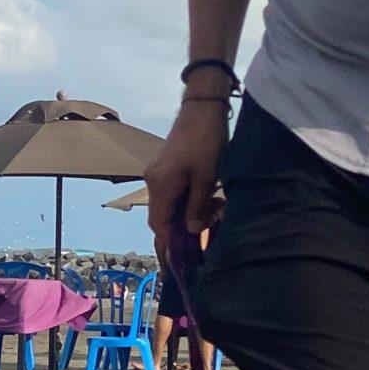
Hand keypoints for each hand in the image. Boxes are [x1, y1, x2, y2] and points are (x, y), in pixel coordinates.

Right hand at [142, 99, 231, 252]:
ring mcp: (158, 173)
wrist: (202, 108)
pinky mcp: (166, 166)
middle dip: (182, 229)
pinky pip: (173, 193)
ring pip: (169, 205)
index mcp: (160, 186)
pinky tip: (207, 199)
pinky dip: (187, 201)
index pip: (158, 225)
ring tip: (215, 210)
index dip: (167, 244)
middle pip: (162, 217)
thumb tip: (191, 231)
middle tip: (208, 230)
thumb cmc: (206, 142)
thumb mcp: (207, 178)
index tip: (177, 261)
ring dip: (188, 213)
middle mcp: (153, 181)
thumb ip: (197, 207)